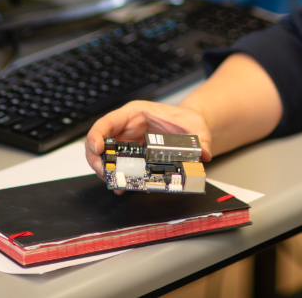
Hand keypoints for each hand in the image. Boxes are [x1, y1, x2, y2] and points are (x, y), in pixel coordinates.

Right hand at [84, 101, 212, 180]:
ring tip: (115, 183)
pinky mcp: (132, 157)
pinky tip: (123, 187)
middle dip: (97, 159)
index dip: (97, 135)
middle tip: (104, 173)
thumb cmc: (185, 120)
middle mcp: (126, 129)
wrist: (189, 128)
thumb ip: (200, 138)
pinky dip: (118, 178)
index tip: (97, 149)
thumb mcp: (194, 125)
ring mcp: (127, 143)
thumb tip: (205, 153)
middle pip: (100, 142)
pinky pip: (119, 168)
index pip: (107, 122)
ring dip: (106, 171)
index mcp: (134, 113)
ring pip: (105, 157)